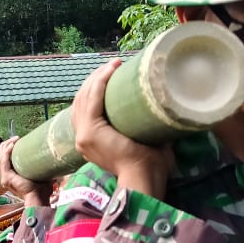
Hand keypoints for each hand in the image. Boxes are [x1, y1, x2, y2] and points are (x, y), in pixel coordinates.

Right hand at [0, 136, 52, 205]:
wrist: (39, 198)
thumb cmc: (41, 190)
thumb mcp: (41, 175)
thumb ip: (43, 167)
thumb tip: (53, 159)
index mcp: (12, 176)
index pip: (5, 160)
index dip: (9, 149)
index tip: (18, 141)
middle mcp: (6, 177)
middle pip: (0, 157)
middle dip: (7, 145)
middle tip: (16, 138)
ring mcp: (5, 178)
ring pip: (0, 157)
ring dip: (6, 146)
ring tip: (15, 139)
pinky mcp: (6, 178)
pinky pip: (4, 161)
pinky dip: (7, 152)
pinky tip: (12, 145)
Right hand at [71, 59, 172, 197]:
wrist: (145, 177)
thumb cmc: (149, 165)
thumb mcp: (141, 141)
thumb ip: (144, 126)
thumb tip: (162, 108)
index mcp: (90, 142)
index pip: (85, 109)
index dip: (95, 89)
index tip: (111, 75)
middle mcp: (81, 138)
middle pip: (82, 100)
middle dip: (95, 79)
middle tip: (113, 66)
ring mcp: (83, 135)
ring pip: (85, 96)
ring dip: (98, 77)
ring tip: (113, 65)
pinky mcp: (90, 131)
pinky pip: (91, 99)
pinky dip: (100, 82)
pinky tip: (110, 70)